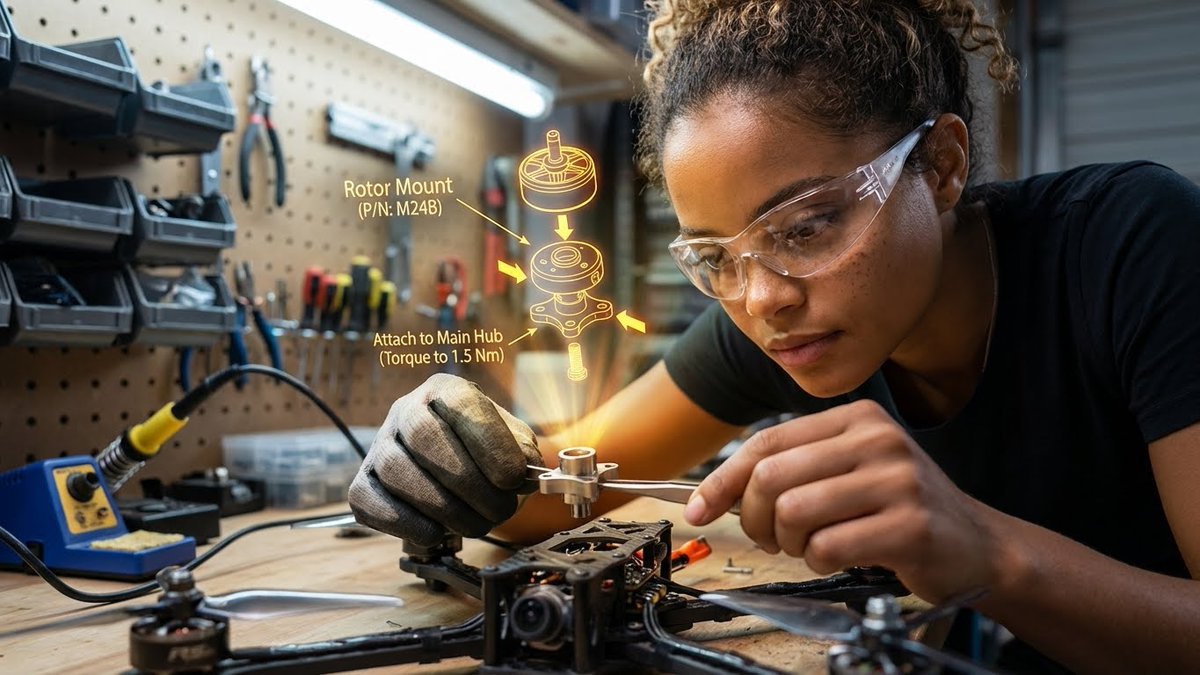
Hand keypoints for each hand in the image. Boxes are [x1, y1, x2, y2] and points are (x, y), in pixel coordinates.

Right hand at [349, 373, 542, 544]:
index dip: (489, 442)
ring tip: (478, 523)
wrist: (454, 473)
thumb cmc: (485, 454)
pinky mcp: (363, 482)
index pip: (461, 402)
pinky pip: (370, 502)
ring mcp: (379, 446)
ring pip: (398, 472)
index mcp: (446, 391)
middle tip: (501, 509)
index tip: (514, 478)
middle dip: (469, 482)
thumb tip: (524, 470)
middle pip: (424, 437)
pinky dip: (408, 523)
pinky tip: (437, 531)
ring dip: (445, 508)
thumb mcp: (512, 443)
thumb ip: (522, 451)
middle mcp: (406, 410)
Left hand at [684, 399, 1006, 601]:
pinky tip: (839, 557)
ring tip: (810, 547)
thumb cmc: (900, 510)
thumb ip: (793, 470)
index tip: (698, 509)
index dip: (722, 480)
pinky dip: (819, 562)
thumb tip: (715, 492)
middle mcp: (877, 439)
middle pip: (772, 478)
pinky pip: (827, 547)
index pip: (765, 443)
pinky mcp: (910, 525)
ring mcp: (897, 480)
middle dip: (755, 519)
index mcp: (856, 418)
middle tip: (771, 538)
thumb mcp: (849, 471)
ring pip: (794, 513)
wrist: (978, 545)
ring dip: (789, 544)